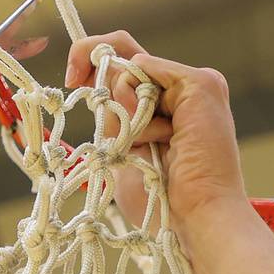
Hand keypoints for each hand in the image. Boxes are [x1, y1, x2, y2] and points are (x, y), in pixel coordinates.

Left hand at [61, 32, 265, 273]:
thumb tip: (101, 83)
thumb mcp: (121, 155)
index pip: (123, 66)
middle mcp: (178, 94)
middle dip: (95, 67)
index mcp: (163, 110)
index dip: (92, 63)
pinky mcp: (202, 84)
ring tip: (147, 147)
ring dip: (123, 109)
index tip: (71, 80)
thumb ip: (112, 120)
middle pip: (126, 52)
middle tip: (76, 82)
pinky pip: (148, 68)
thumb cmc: (161, 204)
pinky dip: (138, 101)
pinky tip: (159, 135)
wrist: (195, 220)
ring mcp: (192, 87)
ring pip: (132, 65)